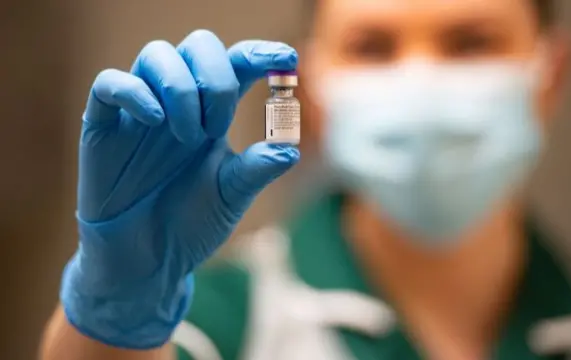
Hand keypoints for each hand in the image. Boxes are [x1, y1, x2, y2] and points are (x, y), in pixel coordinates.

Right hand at [60, 30, 299, 348]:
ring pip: (156, 56)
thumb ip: (257, 169)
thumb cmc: (190, 225)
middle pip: (197, 46)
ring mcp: (140, 112)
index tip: (286, 59)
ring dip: (181, 87)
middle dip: (217, 76)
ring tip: (190, 136)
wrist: (147, 263)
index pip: (236, 65)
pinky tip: (155, 120)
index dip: (260, 53)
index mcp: (213, 114)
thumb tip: (291, 148)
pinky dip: (134, 92)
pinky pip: (109, 84)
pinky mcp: (103, 128)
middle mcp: (179, 104)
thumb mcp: (231, 196)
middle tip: (219, 125)